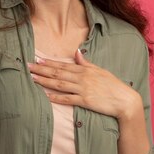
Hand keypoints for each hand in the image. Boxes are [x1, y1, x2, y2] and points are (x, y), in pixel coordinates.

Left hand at [28, 50, 143, 120]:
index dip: (49, 63)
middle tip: (28, 67)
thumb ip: (86, 63)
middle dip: (42, 70)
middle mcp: (82, 78)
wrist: (125, 100)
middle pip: (58, 73)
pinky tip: (46, 95)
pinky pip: (67, 99)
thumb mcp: (100, 71)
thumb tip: (77, 52)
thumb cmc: (113, 86)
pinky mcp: (85, 101)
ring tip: (33, 78)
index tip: (37, 60)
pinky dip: (56, 97)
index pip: (63, 65)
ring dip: (45, 81)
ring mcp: (83, 89)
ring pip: (60, 84)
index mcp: (85, 70)